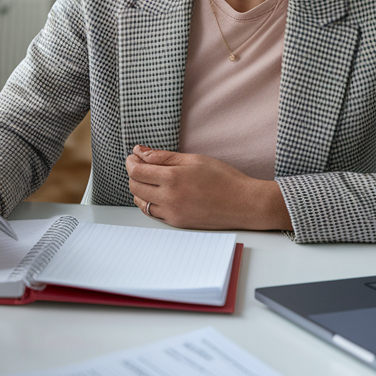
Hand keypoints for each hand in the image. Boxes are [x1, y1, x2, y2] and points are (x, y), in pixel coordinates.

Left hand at [126, 145, 288, 229]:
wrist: (244, 204)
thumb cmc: (224, 179)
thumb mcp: (193, 159)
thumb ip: (163, 156)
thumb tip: (140, 152)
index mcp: (173, 178)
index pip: (138, 171)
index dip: (131, 162)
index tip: (134, 156)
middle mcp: (169, 198)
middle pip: (135, 186)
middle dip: (133, 174)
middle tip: (139, 164)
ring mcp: (172, 213)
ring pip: (141, 201)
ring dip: (139, 188)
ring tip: (148, 178)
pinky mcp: (177, 223)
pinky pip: (152, 212)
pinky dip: (148, 201)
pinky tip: (156, 192)